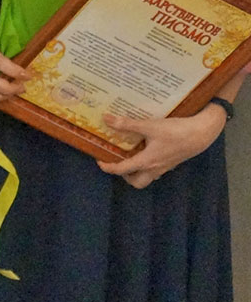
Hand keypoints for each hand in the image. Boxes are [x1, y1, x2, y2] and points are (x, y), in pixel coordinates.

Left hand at [99, 106, 226, 188]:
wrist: (201, 133)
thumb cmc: (175, 132)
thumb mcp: (150, 126)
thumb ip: (128, 124)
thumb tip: (106, 119)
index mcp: (147, 162)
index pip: (122, 170)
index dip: (108, 167)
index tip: (99, 161)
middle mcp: (155, 168)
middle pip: (137, 182)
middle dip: (125, 176)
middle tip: (117, 162)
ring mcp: (165, 166)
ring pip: (147, 177)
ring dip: (137, 171)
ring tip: (129, 155)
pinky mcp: (172, 162)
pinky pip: (156, 169)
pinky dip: (148, 164)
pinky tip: (146, 149)